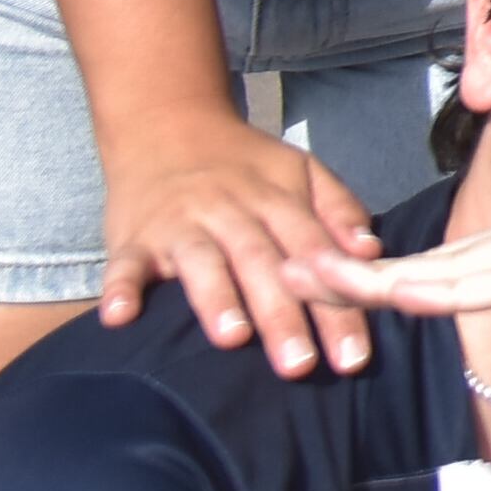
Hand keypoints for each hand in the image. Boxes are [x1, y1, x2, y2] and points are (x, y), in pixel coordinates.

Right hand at [99, 107, 380, 375]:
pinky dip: (120, 288)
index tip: (354, 357)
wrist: (167, 123)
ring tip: (233, 339)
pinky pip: (124, 264)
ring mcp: (179, 224)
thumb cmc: (244, 164)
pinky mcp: (132, 237)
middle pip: (261, 264)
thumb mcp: (300, 172)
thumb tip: (371, 252)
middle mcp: (230, 211)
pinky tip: (119, 318)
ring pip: (201, 262)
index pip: (314, 255)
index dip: (336, 305)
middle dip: (283, 316)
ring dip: (216, 300)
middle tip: (301, 367)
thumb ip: (338, 210)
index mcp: (276, 199)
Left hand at [296, 188, 490, 341]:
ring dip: (383, 277)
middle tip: (280, 265)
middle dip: (354, 269)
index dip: (382, 277)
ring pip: (456, 266)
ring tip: (318, 279)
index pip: (450, 268)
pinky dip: (454, 288)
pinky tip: (409, 296)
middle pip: (433, 259)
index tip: (323, 283)